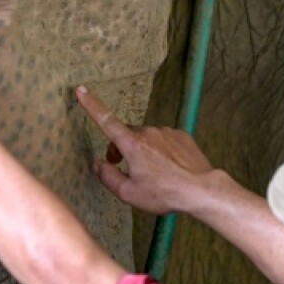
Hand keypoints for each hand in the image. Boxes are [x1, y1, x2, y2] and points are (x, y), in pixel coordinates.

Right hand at [75, 85, 214, 215]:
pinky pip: (163, 139)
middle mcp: (148, 132)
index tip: (81, 90)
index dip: (92, 105)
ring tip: (152, 173)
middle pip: (126, 134)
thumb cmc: (165, 194)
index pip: (106, 120)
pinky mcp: (181, 135)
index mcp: (132, 145)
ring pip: (146, 138)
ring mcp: (166, 132)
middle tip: (124, 167)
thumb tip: (98, 164)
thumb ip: (108, 177)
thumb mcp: (129, 193)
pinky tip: (167, 167)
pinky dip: (160, 150)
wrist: (201, 189)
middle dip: (121, 147)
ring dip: (142, 150)